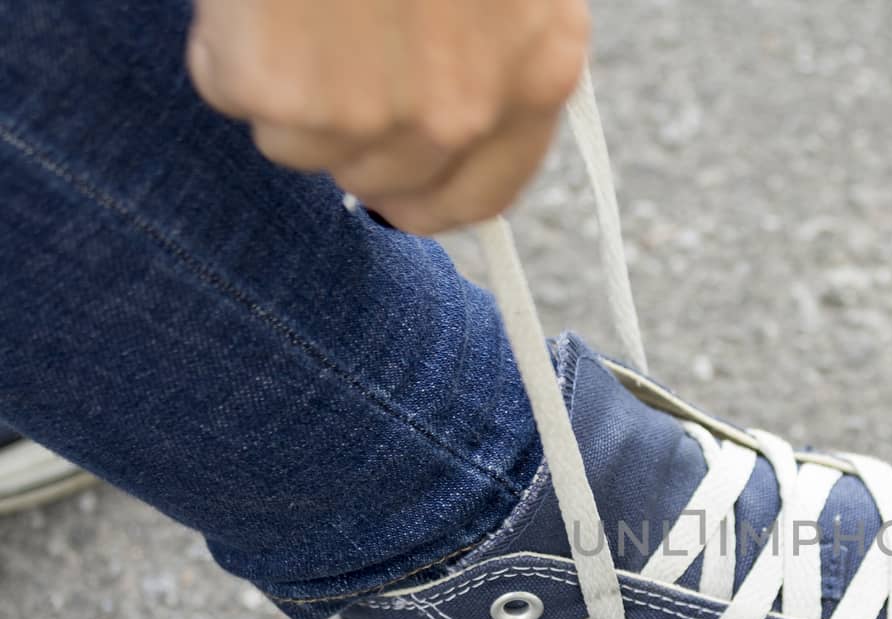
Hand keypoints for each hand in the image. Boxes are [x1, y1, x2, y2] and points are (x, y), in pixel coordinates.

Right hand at [187, 0, 589, 233]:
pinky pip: (231, 91)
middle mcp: (463, 114)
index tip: (393, 184)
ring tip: (298, 0)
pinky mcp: (285, 99)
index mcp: (537, 74)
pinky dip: (228, 43)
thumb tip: (440, 130)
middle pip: (379, 182)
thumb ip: (489, 56)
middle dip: (345, 130)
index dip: (425, 194)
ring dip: (282, 83)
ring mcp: (374, 116)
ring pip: (296, 145)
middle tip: (325, 45)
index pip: (478, 199)